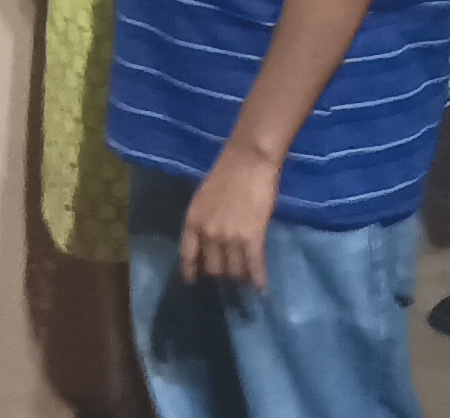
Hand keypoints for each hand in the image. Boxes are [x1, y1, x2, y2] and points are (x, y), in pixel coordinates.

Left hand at [179, 149, 281, 287]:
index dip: (191, 271)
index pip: (188, 256)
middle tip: (230, 277)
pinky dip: (258, 280)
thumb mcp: (204, 198)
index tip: (194, 282)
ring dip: (240, 278)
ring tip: (246, 281)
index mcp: (192, 222)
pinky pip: (254, 266)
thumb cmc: (227, 173)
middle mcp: (208, 234)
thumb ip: (204, 221)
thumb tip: (210, 241)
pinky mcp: (252, 238)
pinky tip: (261, 288)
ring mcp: (230, 238)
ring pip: (234, 271)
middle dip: (221, 275)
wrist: (248, 160)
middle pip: (213, 269)